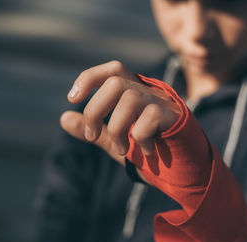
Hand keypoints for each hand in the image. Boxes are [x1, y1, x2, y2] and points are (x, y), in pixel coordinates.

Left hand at [60, 60, 180, 165]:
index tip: (72, 99)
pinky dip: (140, 137)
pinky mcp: (174, 116)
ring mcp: (162, 102)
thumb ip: (93, 130)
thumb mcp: (114, 141)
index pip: (112, 70)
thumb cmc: (149, 148)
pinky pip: (150, 118)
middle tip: (92, 136)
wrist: (183, 166)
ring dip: (116, 129)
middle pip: (115, 82)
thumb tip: (63, 118)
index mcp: (134, 92)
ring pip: (130, 99)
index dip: (89, 78)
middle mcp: (148, 91)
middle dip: (94, 110)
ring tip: (120, 149)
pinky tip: (145, 150)